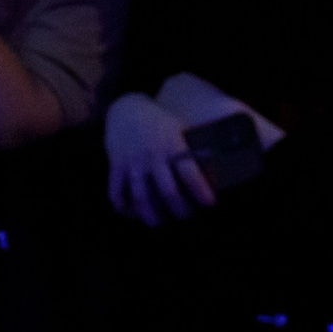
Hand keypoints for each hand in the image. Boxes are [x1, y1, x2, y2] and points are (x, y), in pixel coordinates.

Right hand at [105, 93, 215, 224]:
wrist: (126, 108)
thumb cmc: (159, 121)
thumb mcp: (178, 129)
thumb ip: (190, 148)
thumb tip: (215, 167)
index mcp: (172, 145)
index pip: (190, 172)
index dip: (201, 191)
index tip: (210, 205)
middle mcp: (153, 155)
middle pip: (168, 192)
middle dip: (180, 211)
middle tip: (186, 218)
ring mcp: (133, 161)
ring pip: (141, 197)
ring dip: (151, 216)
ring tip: (158, 223)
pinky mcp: (116, 164)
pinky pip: (116, 190)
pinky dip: (122, 206)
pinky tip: (131, 213)